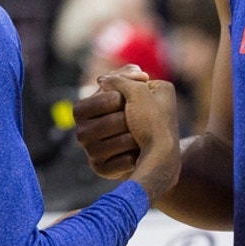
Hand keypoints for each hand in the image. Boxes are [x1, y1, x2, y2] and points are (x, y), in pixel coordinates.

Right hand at [82, 65, 180, 200]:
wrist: (162, 150)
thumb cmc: (151, 118)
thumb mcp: (143, 90)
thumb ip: (122, 77)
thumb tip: (103, 80)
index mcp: (84, 108)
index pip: (101, 100)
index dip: (120, 99)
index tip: (129, 101)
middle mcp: (82, 129)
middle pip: (109, 122)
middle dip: (131, 120)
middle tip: (137, 122)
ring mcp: (90, 150)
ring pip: (117, 142)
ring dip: (136, 138)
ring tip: (139, 138)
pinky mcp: (99, 168)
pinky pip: (119, 161)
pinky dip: (134, 156)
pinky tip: (136, 155)